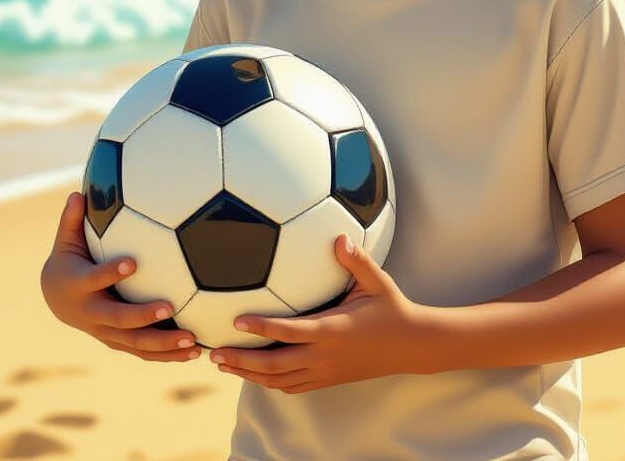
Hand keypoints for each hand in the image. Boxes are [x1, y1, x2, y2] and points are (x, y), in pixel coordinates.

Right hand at [39, 191, 199, 362]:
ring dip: (163, 344)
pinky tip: (195, 352)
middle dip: (142, 316)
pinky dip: (167, 354)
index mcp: (78, 286)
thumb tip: (77, 193)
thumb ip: (72, 220)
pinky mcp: (119, 341)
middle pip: (117, 319)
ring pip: (134, 343)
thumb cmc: (69, 260)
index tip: (132, 263)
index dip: (110, 273)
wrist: (56, 300)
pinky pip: (143, 352)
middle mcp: (90, 314)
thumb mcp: (66, 241)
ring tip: (193, 341)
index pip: (94, 279)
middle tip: (169, 307)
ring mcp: (105, 332)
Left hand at [209, 233, 430, 392]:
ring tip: (224, 364)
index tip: (235, 321)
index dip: (261, 327)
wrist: (411, 346)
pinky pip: (292, 386)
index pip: (288, 332)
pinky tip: (255, 373)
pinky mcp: (328, 380)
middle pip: (273, 365)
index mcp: (332, 330)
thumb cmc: (392, 308)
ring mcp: (325, 372)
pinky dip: (269, 382)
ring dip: (248, 374)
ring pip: (278, 380)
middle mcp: (324, 356)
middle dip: (241, 361)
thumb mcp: (377, 282)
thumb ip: (356, 261)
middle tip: (213, 351)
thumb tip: (339, 237)